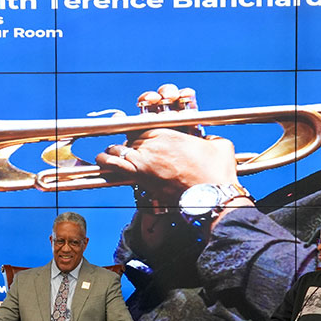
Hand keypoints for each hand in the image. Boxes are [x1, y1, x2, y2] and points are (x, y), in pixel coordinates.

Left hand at [95, 84, 240, 201]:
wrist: (212, 195)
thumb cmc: (218, 172)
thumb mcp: (220, 145)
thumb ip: (211, 139)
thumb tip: (210, 141)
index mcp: (171, 131)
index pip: (145, 125)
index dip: (139, 130)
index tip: (138, 133)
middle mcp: (155, 141)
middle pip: (132, 138)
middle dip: (129, 144)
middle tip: (127, 150)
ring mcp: (146, 156)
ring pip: (120, 147)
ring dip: (114, 151)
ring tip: (109, 153)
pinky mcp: (140, 174)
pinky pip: (114, 163)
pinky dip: (106, 161)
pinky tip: (101, 159)